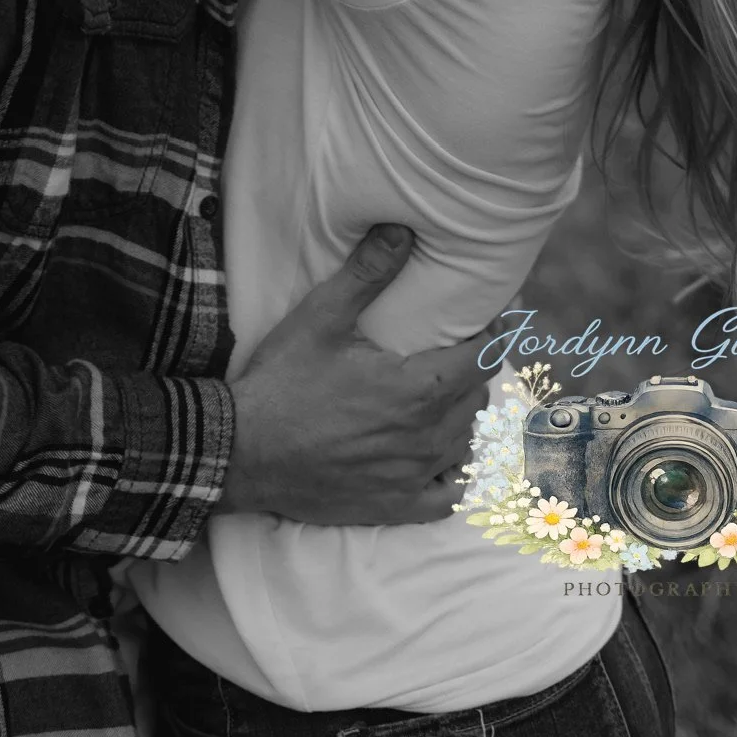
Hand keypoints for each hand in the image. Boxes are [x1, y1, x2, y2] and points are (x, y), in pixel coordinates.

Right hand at [217, 224, 494, 526]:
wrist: (243, 451)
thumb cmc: (282, 382)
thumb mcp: (321, 316)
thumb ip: (367, 273)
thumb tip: (401, 231)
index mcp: (417, 389)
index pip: (482, 359)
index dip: (494, 333)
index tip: (494, 316)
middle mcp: (425, 437)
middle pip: (477, 399)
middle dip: (474, 370)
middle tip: (458, 349)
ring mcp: (413, 476)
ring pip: (467, 443)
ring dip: (465, 416)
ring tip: (446, 394)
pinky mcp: (396, 505)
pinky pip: (448, 494)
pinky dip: (454, 473)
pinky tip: (443, 457)